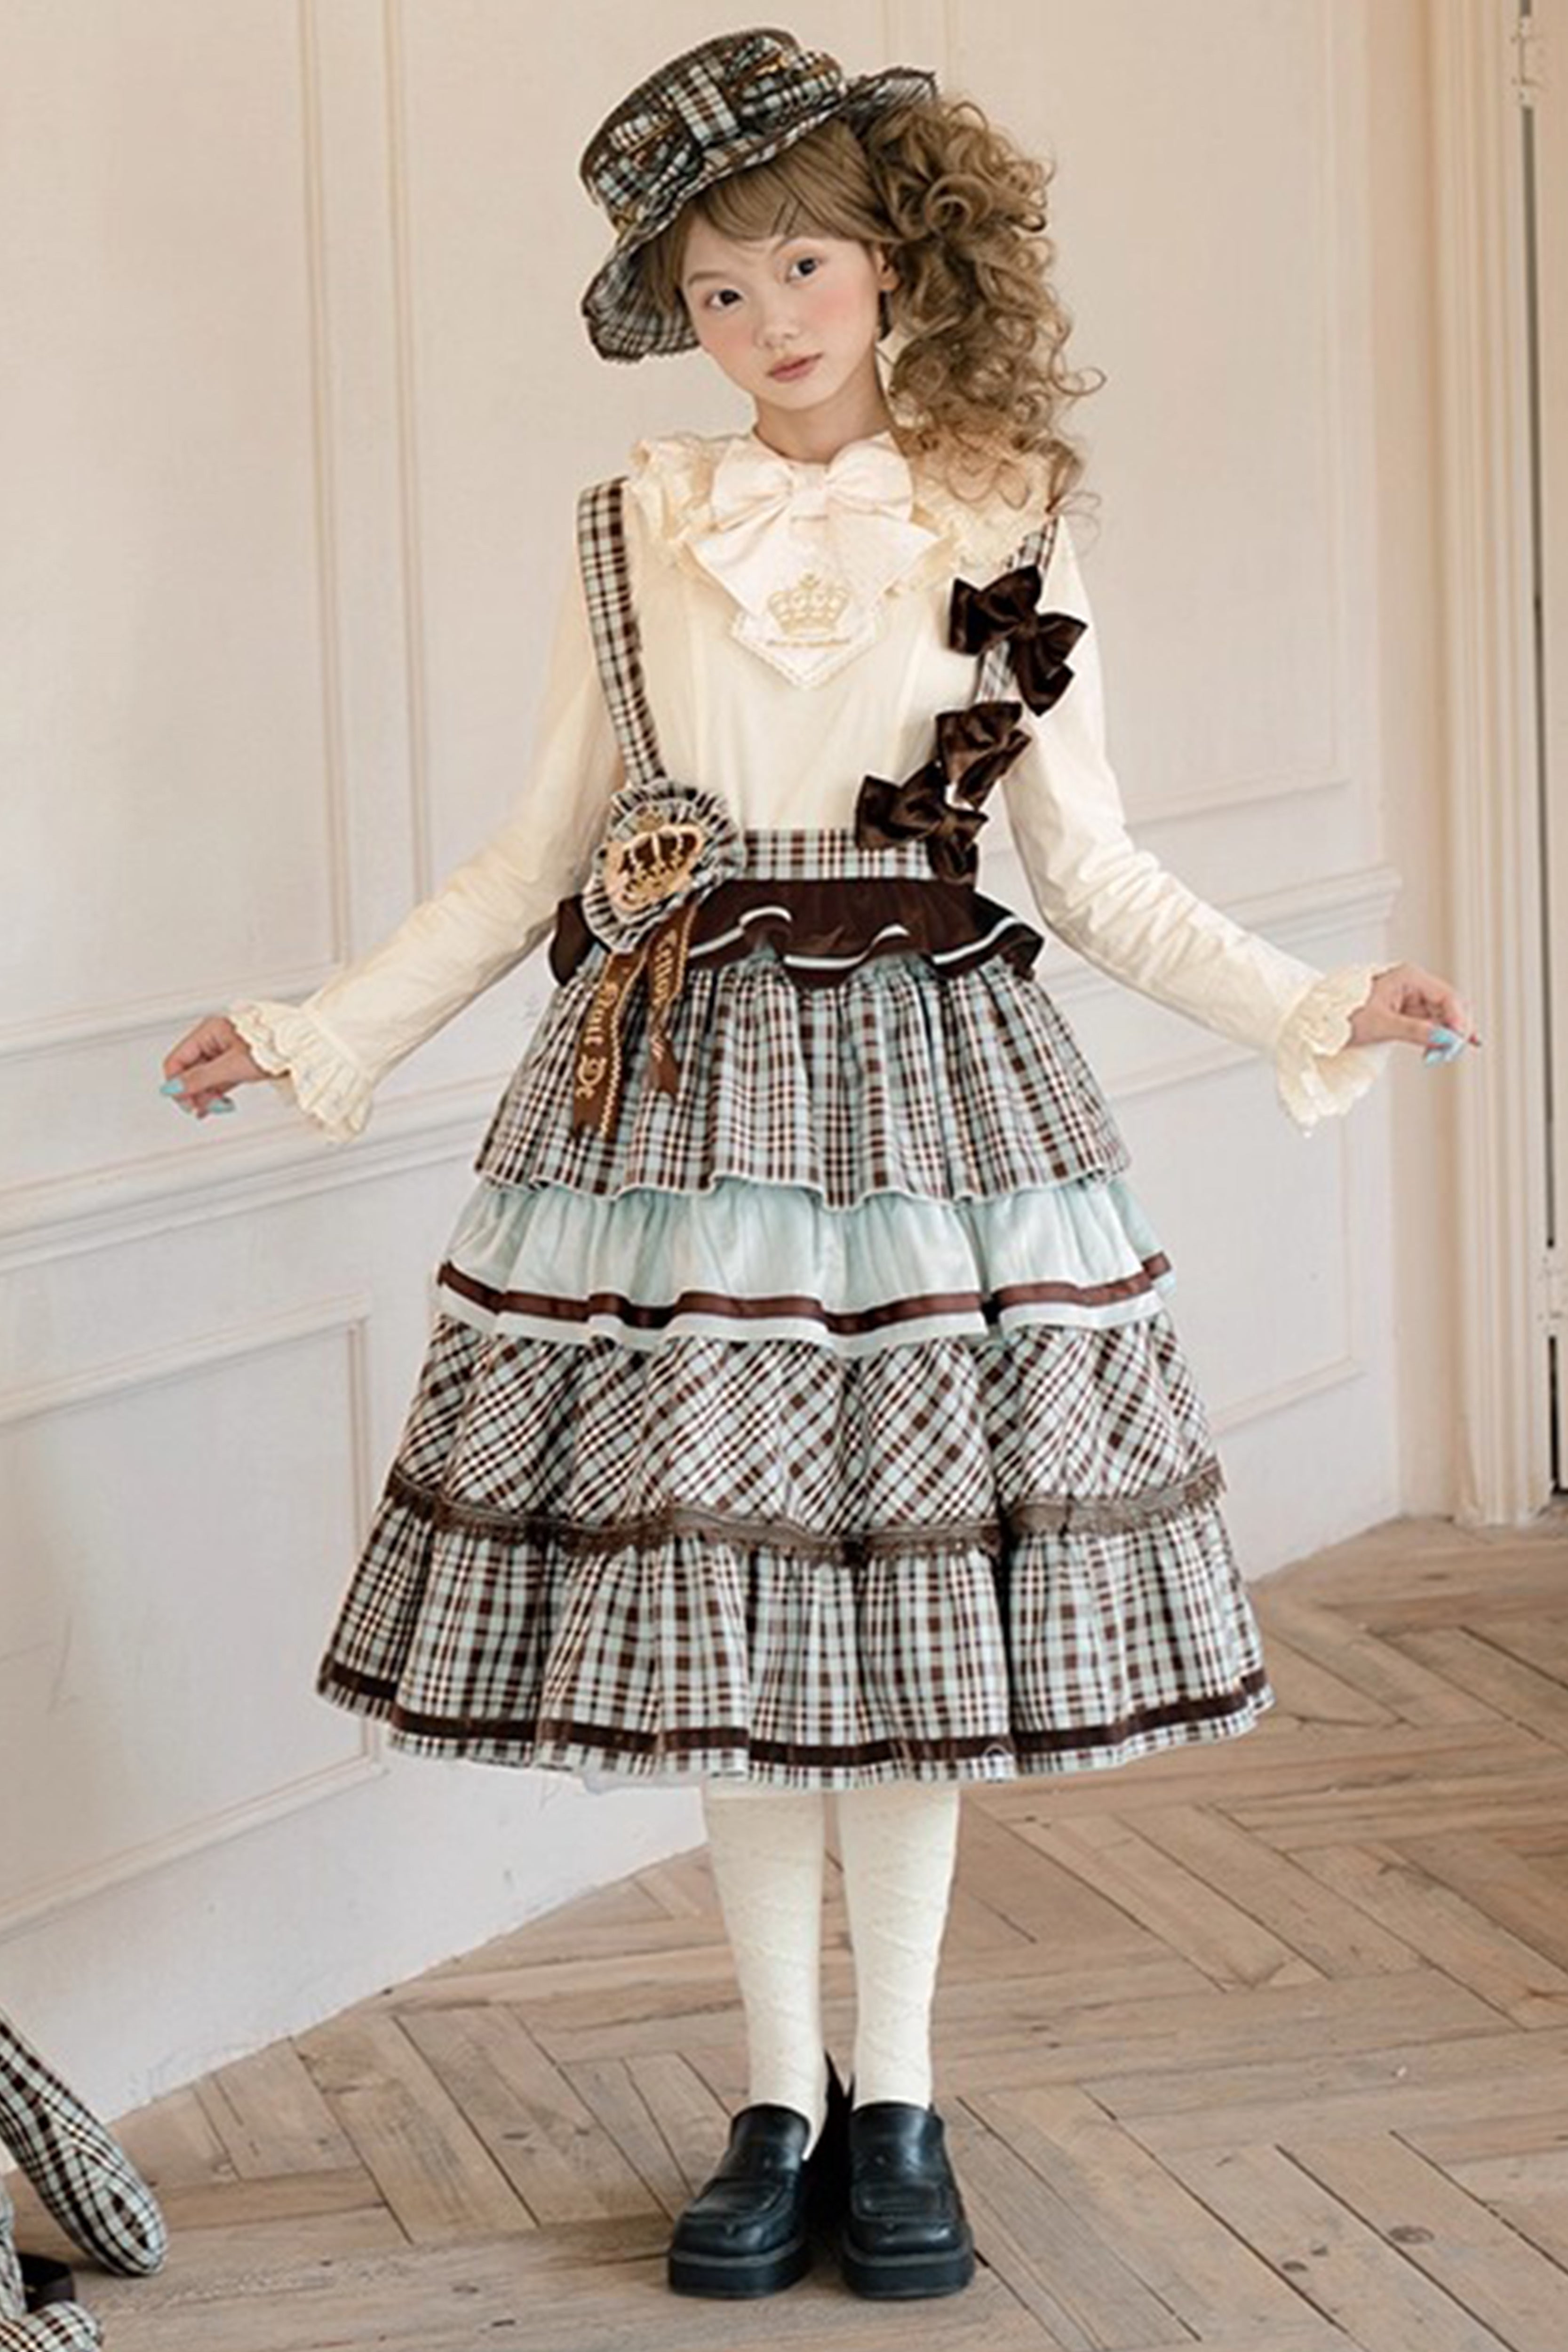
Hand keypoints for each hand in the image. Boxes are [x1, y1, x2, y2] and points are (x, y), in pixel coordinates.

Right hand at [160, 1014, 267, 1118]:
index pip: (177, 1060)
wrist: (303, 1050)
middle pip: (189, 1071)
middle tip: (201, 1109)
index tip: (185, 1102)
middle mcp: (214, 1039)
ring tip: (216, 1108)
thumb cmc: (274, 1048)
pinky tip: (218, 1105)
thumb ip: (200, 1078)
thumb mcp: (232, 1066)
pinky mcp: (237, 1063)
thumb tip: (173, 1088)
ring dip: (206, 1096)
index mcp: (208, 1031)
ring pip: (204, 1078)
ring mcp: (225, 1052)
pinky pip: (218, 1080)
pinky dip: (217, 1093)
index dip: (177, 1083)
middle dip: (193, 1092)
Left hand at [1346, 961, 1478, 1054]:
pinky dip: (1437, 1038)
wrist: (1319, 1021)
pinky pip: (1429, 1025)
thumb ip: (1415, 1031)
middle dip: (1455, 1029)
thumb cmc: (1342, 1014)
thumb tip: (1444, 1039)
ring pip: (1441, 1017)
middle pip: (1448, 1005)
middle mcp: (1412, 984)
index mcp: (1408, 976)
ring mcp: (1410, 999)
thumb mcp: (1380, 1024)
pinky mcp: (1405, 1014)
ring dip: (1446, 1036)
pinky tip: (1447, 1048)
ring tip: (1444, 1055)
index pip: (1446, 996)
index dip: (1458, 1019)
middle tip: (1454, 1051)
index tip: (1459, 1041)